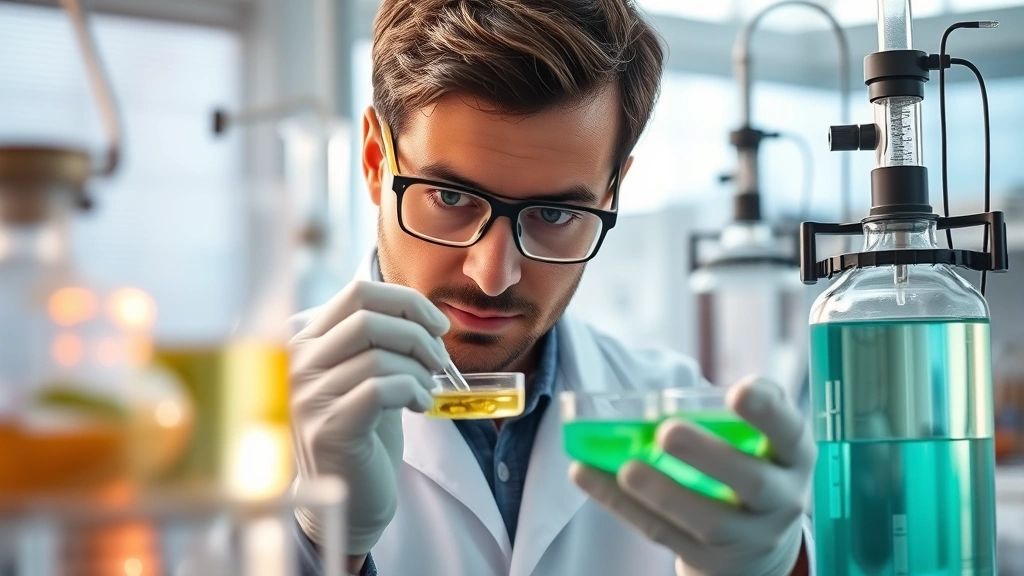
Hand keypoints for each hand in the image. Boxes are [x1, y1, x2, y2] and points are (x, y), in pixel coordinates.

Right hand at [290, 280, 450, 554]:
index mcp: (307, 341)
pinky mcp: (329, 428)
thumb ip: (381, 340)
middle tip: (439, 360)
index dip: (406, 301)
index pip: (357, 293)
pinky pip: (382, 389)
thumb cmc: (365, 432)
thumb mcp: (368, 374)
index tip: (436, 324)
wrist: (352, 498)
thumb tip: (423, 313)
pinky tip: (420, 406)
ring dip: (419, 370)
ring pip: (379, 355)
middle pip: (368, 318)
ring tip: (426, 390)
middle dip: (417, 334)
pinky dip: (413, 391)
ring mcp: (309, 396)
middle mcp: (298, 364)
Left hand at [571, 377, 814, 575]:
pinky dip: (621, 504)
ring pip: (708, 521)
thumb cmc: (749, 465)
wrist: (757, 547)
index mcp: (792, 456)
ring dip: (663, 494)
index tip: (738, 392)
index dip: (768, 412)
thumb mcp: (760, 439)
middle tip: (668, 432)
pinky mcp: (707, 559)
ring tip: (628, 469)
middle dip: (709, 456)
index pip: (789, 432)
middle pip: (751, 482)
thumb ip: (734, 411)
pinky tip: (587, 475)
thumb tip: (674, 396)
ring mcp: (746, 536)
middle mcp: (779, 499)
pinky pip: (662, 532)